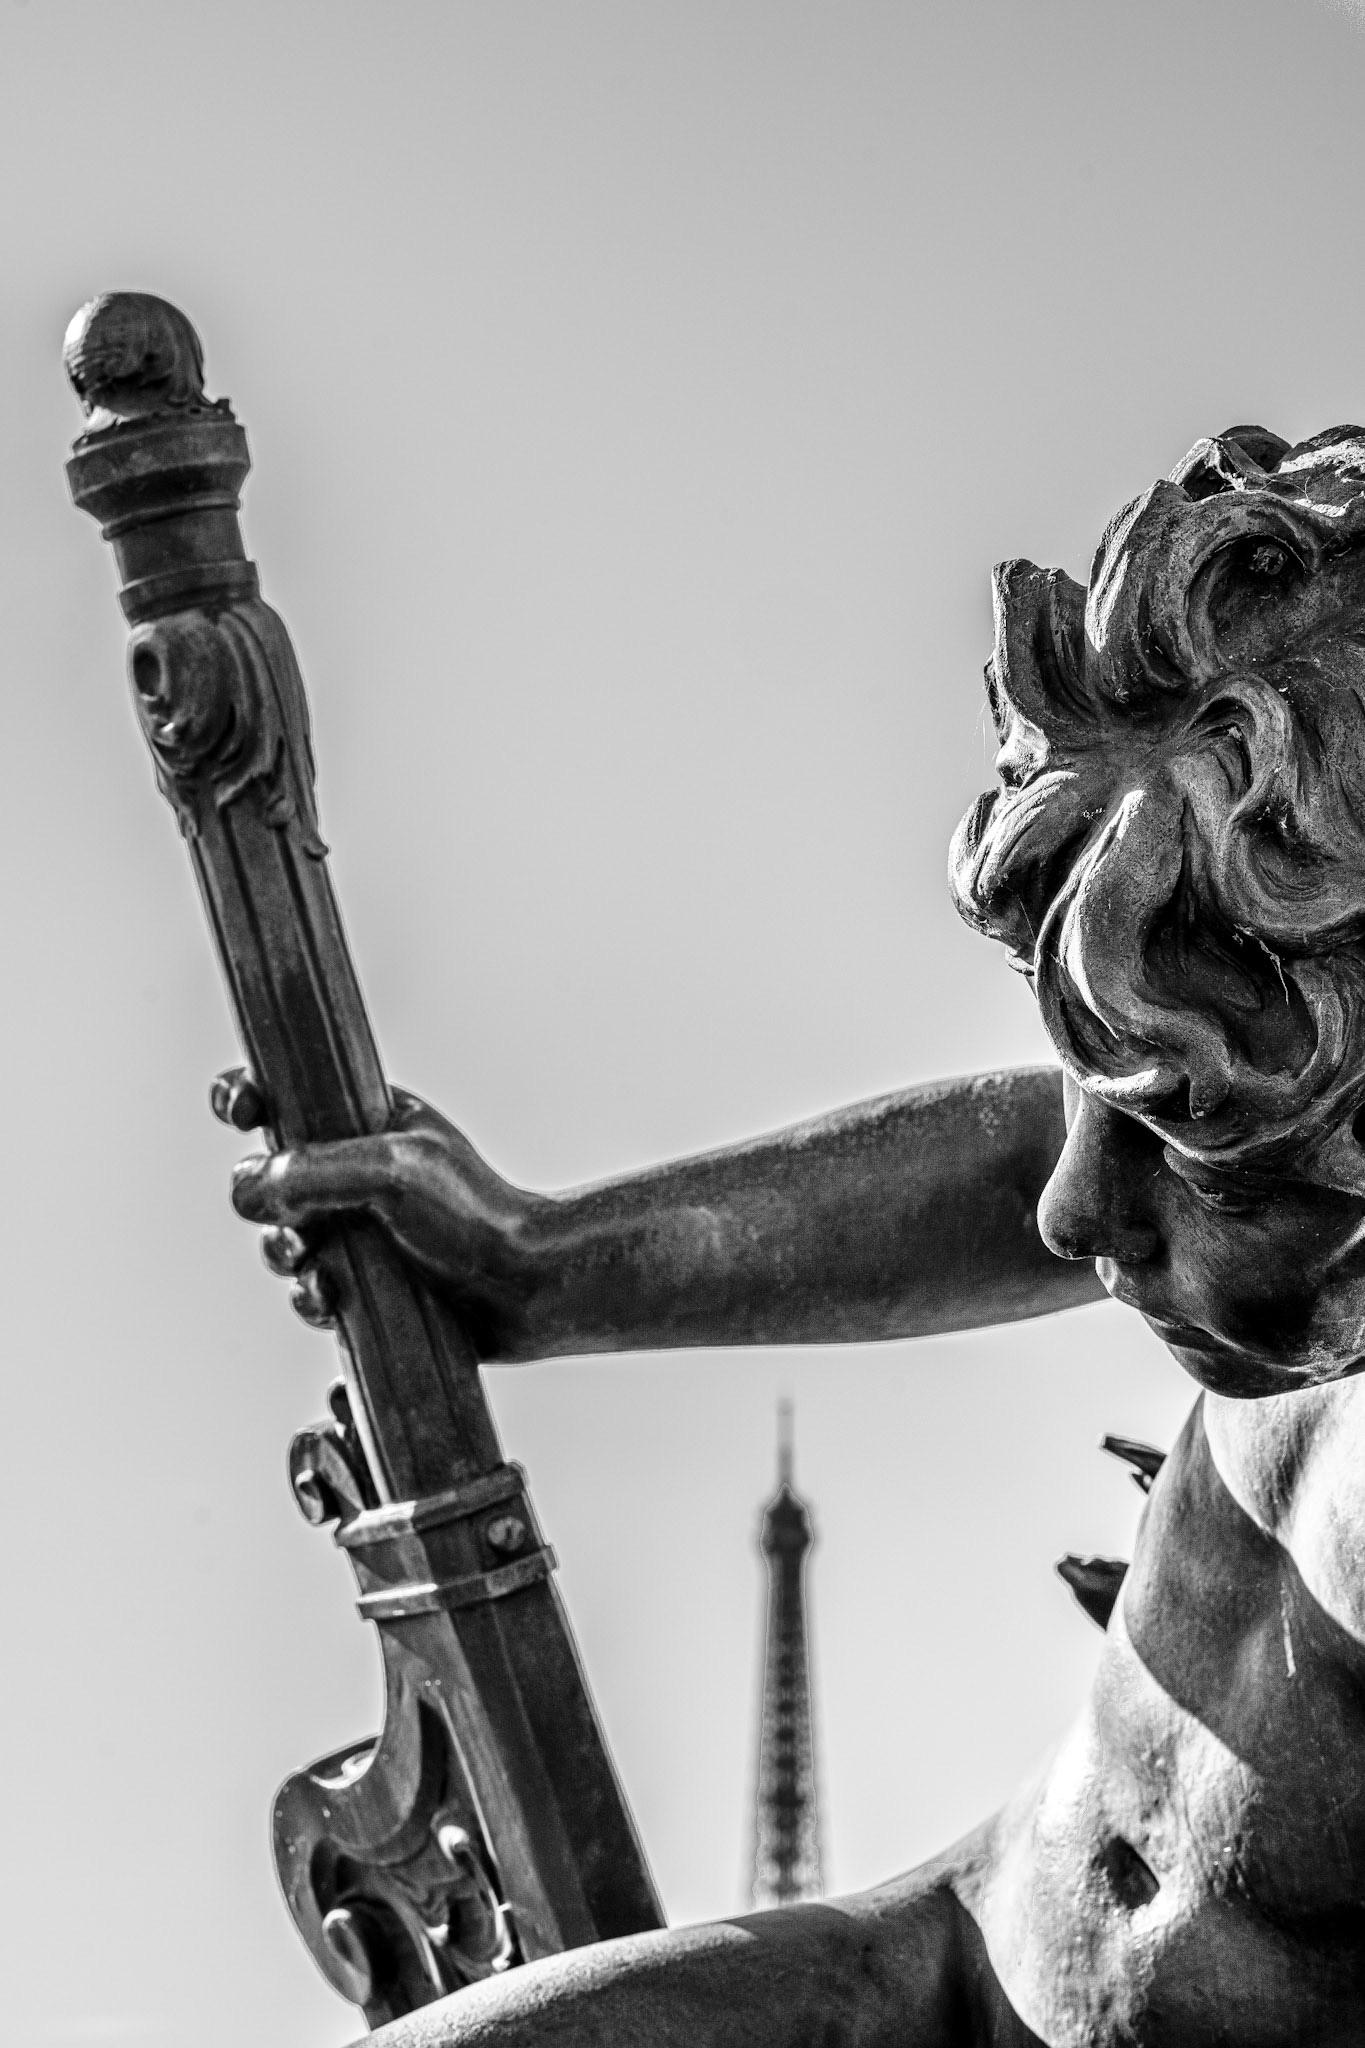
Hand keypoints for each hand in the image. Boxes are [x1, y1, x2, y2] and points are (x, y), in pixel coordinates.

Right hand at [224, 1079, 550, 1356]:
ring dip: (293, 1268)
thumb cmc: (473, 1215)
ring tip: (328, 1284)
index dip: (250, 1098)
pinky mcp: (369, 1284)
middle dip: (270, 1213)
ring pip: (285, 1245)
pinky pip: (312, 1296)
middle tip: (300, 1233)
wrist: (526, 1290)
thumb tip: (247, 1189)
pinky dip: (315, 1306)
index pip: (287, 1097)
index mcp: (365, 1125)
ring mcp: (361, 1230)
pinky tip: (338, 1325)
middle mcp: (357, 1175)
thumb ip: (310, 1171)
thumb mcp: (391, 1171)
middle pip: (269, 1184)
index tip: (241, 1108)